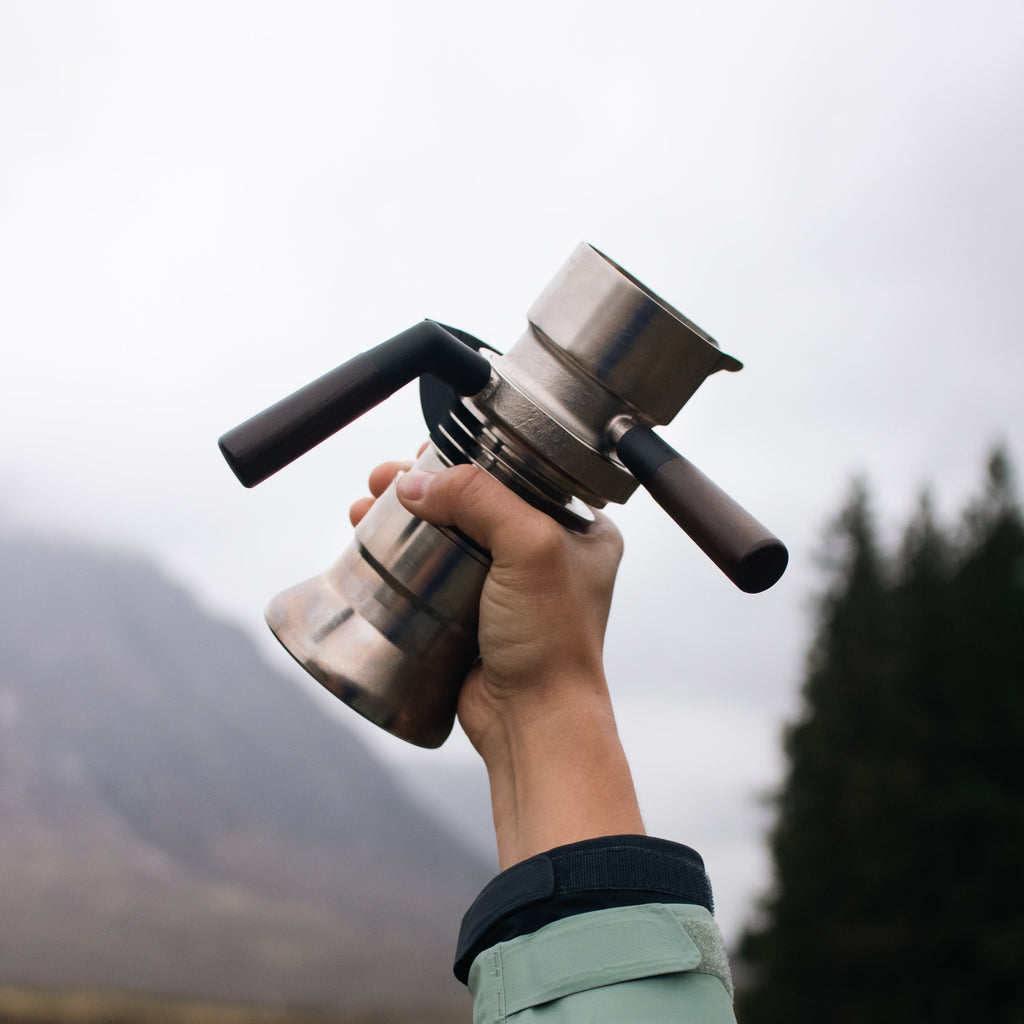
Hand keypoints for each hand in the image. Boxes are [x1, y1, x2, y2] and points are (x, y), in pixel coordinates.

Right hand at [351, 456, 643, 866]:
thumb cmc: (552, 644)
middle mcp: (546, 553)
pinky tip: (370, 540)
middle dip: (425, 483)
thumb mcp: (531, 548)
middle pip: (475, 499)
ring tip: (366, 504)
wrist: (533, 722)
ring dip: (406, 514)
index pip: (519, 471)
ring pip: (448, 532)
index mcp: (579, 530)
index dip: (469, 455)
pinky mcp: (474, 612)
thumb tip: (418, 483)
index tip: (427, 451)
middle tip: (385, 479)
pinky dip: (402, 552)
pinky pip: (433, 570)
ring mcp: (508, 584)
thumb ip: (480, 499)